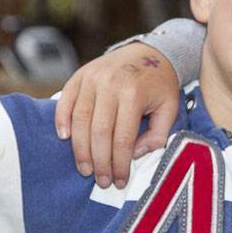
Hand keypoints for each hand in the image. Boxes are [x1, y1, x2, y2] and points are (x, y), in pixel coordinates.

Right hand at [54, 42, 180, 187]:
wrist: (150, 51)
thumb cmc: (160, 84)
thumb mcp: (170, 108)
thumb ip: (157, 135)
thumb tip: (133, 155)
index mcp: (134, 94)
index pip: (122, 138)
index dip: (119, 164)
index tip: (119, 181)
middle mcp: (110, 84)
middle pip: (98, 132)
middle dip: (99, 161)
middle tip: (101, 181)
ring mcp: (92, 78)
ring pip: (79, 119)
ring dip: (79, 148)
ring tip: (85, 168)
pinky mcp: (80, 75)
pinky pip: (65, 100)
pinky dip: (62, 120)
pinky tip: (65, 138)